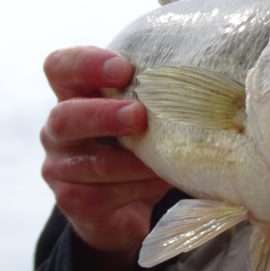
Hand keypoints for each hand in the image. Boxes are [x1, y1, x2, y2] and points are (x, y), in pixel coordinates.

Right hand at [41, 46, 169, 270]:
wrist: (127, 205)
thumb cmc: (141, 143)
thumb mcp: (147, 114)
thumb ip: (158, 95)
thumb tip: (211, 84)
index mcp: (73, 95)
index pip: (61, 67)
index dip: (86, 64)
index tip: (123, 68)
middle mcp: (58, 129)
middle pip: (65, 117)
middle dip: (104, 115)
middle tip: (139, 115)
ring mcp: (60, 167)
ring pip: (95, 163)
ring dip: (136, 161)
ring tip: (169, 159)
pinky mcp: (73, 201)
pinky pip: (104, 194)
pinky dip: (138, 188)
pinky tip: (159, 181)